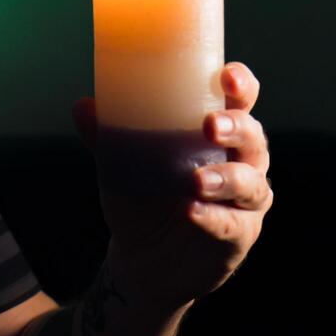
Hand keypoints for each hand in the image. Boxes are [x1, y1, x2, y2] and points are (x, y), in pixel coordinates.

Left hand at [70, 62, 273, 311]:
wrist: (140, 259)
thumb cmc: (143, 196)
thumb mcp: (122, 163)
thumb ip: (107, 135)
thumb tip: (83, 105)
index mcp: (218, 132)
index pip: (241, 100)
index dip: (241, 85)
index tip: (226, 76)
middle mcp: (241, 161)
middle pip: (253, 136)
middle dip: (236, 127)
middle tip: (209, 125)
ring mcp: (245, 200)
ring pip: (250, 182)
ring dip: (225, 178)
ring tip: (195, 180)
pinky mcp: (239, 235)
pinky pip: (232, 224)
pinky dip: (212, 217)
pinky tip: (191, 212)